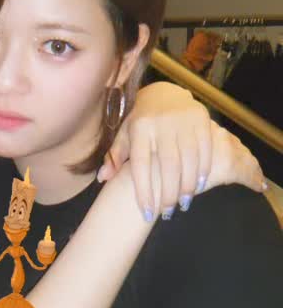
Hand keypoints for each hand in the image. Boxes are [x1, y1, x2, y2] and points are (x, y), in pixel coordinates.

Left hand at [97, 83, 264, 219]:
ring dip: (187, 186)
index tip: (146, 213)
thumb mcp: (125, 134)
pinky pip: (205, 149)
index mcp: (139, 128)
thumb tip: (102, 178)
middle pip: (167, 165)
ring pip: (189, 159)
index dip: (144, 191)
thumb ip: (115, 156)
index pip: (141, 165)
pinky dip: (203, 170)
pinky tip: (198, 186)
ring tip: (183, 204)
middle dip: (168, 193)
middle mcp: (161, 124)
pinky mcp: (201, 119)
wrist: (165, 93)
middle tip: (167, 213)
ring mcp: (183, 120)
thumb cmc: (141, 121)